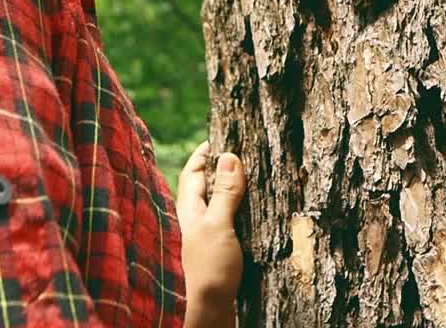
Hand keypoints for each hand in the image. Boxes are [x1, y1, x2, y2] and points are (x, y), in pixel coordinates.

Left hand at [177, 141, 244, 324]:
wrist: (207, 313)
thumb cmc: (208, 270)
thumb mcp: (218, 226)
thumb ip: (225, 193)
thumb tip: (229, 156)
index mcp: (188, 209)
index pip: (193, 171)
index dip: (205, 153)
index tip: (221, 135)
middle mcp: (193, 221)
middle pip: (206, 187)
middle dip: (222, 170)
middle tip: (245, 153)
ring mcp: (205, 239)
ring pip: (218, 207)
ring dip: (234, 193)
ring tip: (256, 179)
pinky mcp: (218, 255)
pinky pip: (229, 226)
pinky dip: (241, 215)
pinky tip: (257, 216)